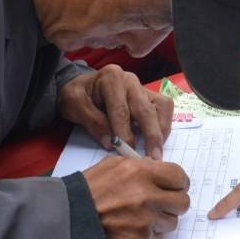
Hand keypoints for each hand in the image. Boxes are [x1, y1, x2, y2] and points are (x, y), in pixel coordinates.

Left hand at [58, 65, 172, 158]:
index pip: (121, 110)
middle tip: (152, 159)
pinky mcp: (149, 96)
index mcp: (111, 79)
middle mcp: (130, 81)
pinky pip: (164, 108)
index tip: (126, 152)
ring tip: (156, 152)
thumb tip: (111, 143)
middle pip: (145, 109)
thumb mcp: (75, 106)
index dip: (124, 133)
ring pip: (161, 107)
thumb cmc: (78, 95)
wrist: (82, 87)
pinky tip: (157, 140)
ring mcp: (142, 87)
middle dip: (150, 136)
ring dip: (161, 131)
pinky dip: (164, 124)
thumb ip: (93, 123)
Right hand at [81, 155, 190, 238]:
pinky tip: (134, 229)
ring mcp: (145, 222)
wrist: (70, 217)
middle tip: (162, 202)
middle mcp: (147, 197)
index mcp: (141, 173)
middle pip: (183, 202)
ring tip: (142, 217)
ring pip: (172, 222)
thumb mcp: (113, 165)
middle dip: (174, 202)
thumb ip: (141, 166)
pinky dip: (150, 235)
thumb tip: (160, 169)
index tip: (174, 186)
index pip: (179, 177)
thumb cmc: (90, 189)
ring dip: (161, 219)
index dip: (178, 182)